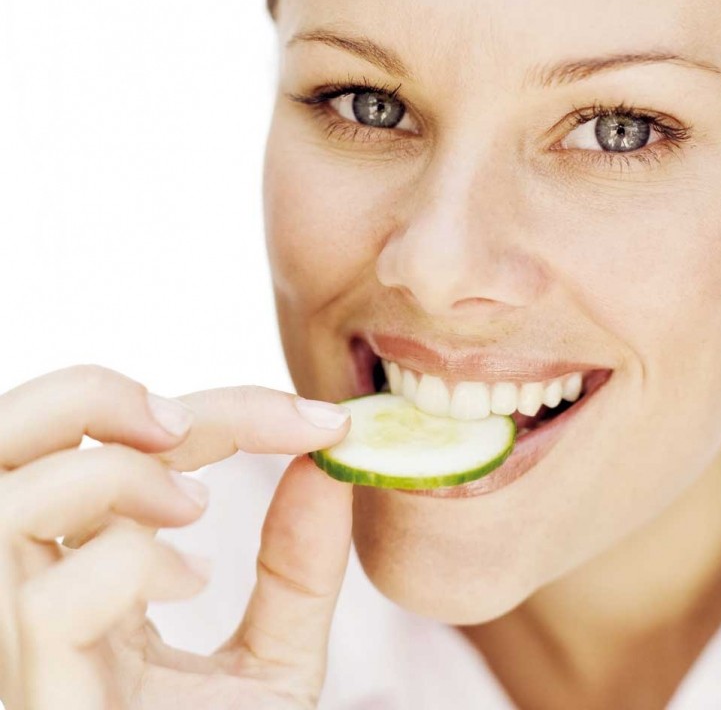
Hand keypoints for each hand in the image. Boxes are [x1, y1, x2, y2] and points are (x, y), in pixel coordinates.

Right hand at [0, 365, 352, 709]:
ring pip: (17, 488)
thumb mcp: (267, 663)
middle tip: (211, 424)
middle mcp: (22, 584)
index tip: (333, 420)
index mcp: (77, 568)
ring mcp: (3, 631)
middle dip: (112, 395)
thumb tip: (331, 465)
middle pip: (23, 429)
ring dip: (127, 476)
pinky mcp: (18, 684)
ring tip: (196, 515)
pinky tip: (184, 591)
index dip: (231, 407)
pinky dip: (135, 567)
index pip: (124, 441)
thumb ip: (295, 570)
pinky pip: (57, 594)